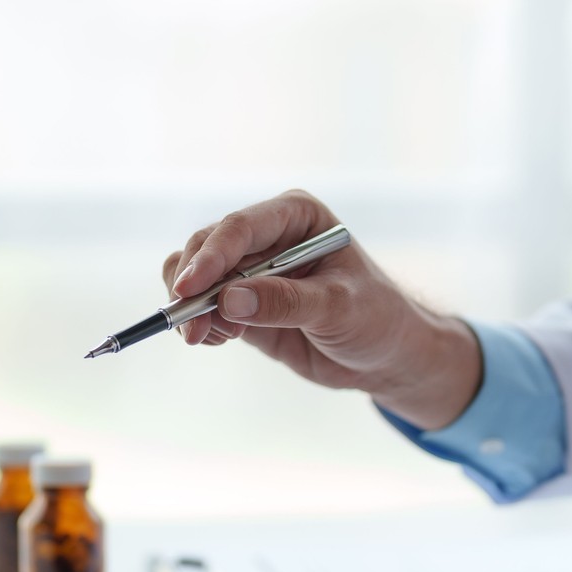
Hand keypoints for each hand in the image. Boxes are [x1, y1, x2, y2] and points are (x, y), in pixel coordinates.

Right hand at [160, 190, 482, 429]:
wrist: (382, 355)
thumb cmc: (374, 319)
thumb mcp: (338, 308)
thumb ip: (285, 302)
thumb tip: (228, 299)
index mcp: (296, 216)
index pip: (241, 227)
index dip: (210, 256)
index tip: (189, 288)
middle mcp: (267, 234)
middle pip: (206, 247)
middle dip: (192, 287)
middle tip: (189, 329)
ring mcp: (249, 268)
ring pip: (193, 274)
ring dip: (190, 307)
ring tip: (207, 338)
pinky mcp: (239, 300)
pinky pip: (200, 304)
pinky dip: (197, 322)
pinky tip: (216, 340)